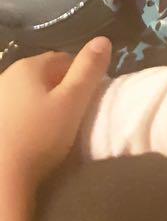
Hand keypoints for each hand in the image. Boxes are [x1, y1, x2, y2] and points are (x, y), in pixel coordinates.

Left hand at [0, 39, 111, 198]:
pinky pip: (14, 112)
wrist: (1, 181)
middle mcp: (6, 76)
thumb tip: (103, 39)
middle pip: (44, 76)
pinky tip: (29, 140)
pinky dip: (24, 120)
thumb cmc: (40, 138)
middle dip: (60, 91)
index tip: (88, 101)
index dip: (81, 77)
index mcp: (28, 67)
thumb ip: (89, 70)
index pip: (64, 59)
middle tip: (72, 118)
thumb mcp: (73, 102)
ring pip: (28, 94)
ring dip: (41, 106)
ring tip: (51, 132)